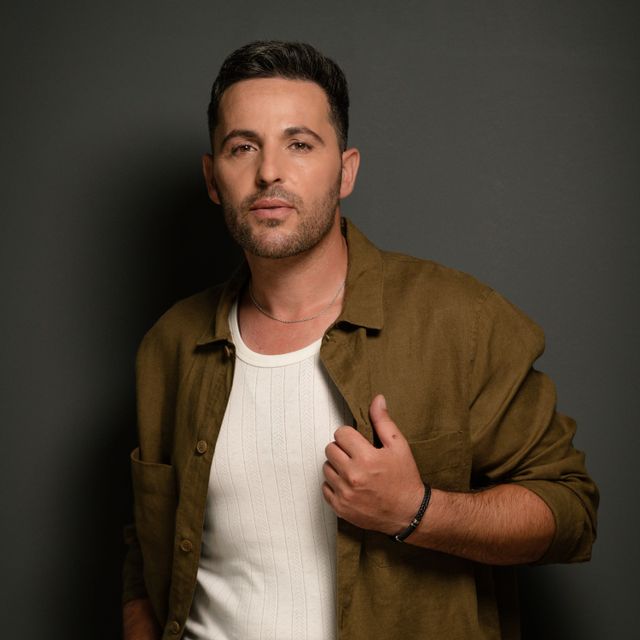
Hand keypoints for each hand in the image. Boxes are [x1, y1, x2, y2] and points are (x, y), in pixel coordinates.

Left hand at [322, 394, 424, 534]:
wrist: (408, 513)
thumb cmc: (404, 478)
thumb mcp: (399, 446)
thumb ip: (384, 422)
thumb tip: (377, 399)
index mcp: (366, 458)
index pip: (340, 433)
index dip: (349, 435)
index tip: (358, 442)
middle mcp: (352, 476)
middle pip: (330, 449)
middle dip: (342, 449)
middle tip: (355, 455)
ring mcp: (345, 493)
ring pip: (326, 467)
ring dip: (336, 466)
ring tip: (353, 470)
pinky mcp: (340, 507)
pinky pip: (325, 488)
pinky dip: (334, 484)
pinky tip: (349, 484)